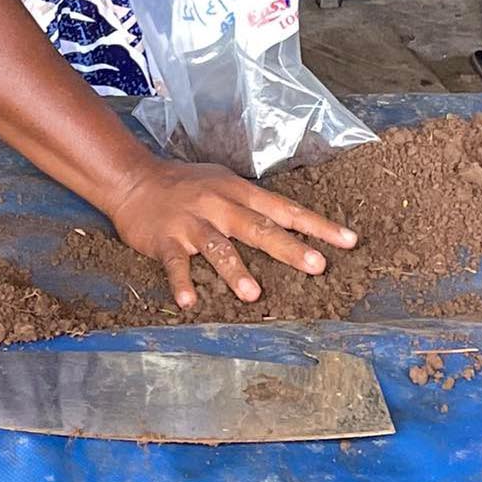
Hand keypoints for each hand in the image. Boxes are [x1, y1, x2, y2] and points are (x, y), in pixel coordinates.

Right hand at [109, 157, 356, 308]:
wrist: (132, 179)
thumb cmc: (185, 185)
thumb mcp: (222, 184)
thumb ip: (252, 206)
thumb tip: (292, 226)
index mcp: (237, 192)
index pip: (284, 209)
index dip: (316, 225)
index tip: (349, 240)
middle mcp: (218, 205)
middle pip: (257, 227)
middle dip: (288, 247)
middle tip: (316, 265)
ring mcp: (191, 222)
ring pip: (217, 247)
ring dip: (235, 270)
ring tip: (253, 294)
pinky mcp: (165, 239)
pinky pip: (175, 263)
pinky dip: (181, 282)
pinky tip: (190, 301)